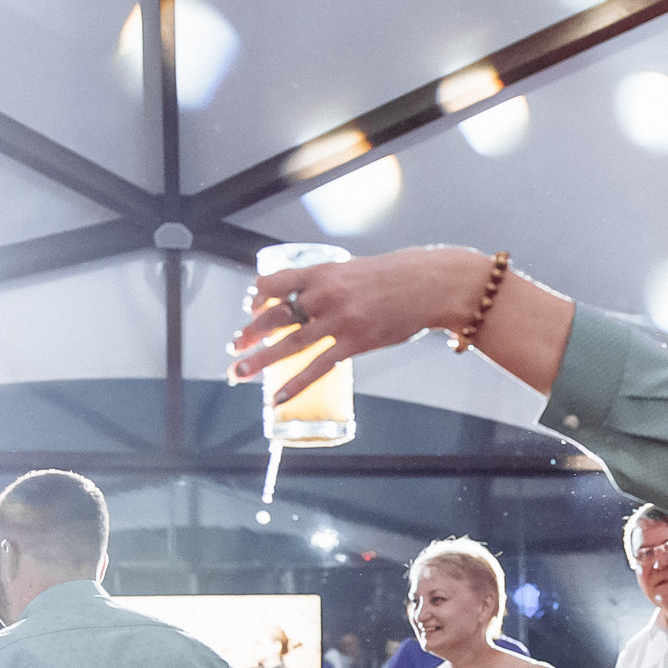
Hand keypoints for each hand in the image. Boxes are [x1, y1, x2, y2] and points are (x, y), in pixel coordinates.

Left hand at [227, 247, 486, 401]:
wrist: (432, 285)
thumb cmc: (401, 276)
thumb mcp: (358, 270)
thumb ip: (335, 284)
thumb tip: (319, 298)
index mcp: (324, 272)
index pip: (276, 283)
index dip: (258, 297)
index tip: (252, 308)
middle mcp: (325, 295)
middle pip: (274, 316)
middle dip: (250, 333)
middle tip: (234, 345)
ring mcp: (339, 321)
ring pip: (288, 344)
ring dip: (259, 360)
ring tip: (240, 372)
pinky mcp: (355, 343)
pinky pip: (318, 367)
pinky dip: (295, 385)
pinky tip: (278, 397)